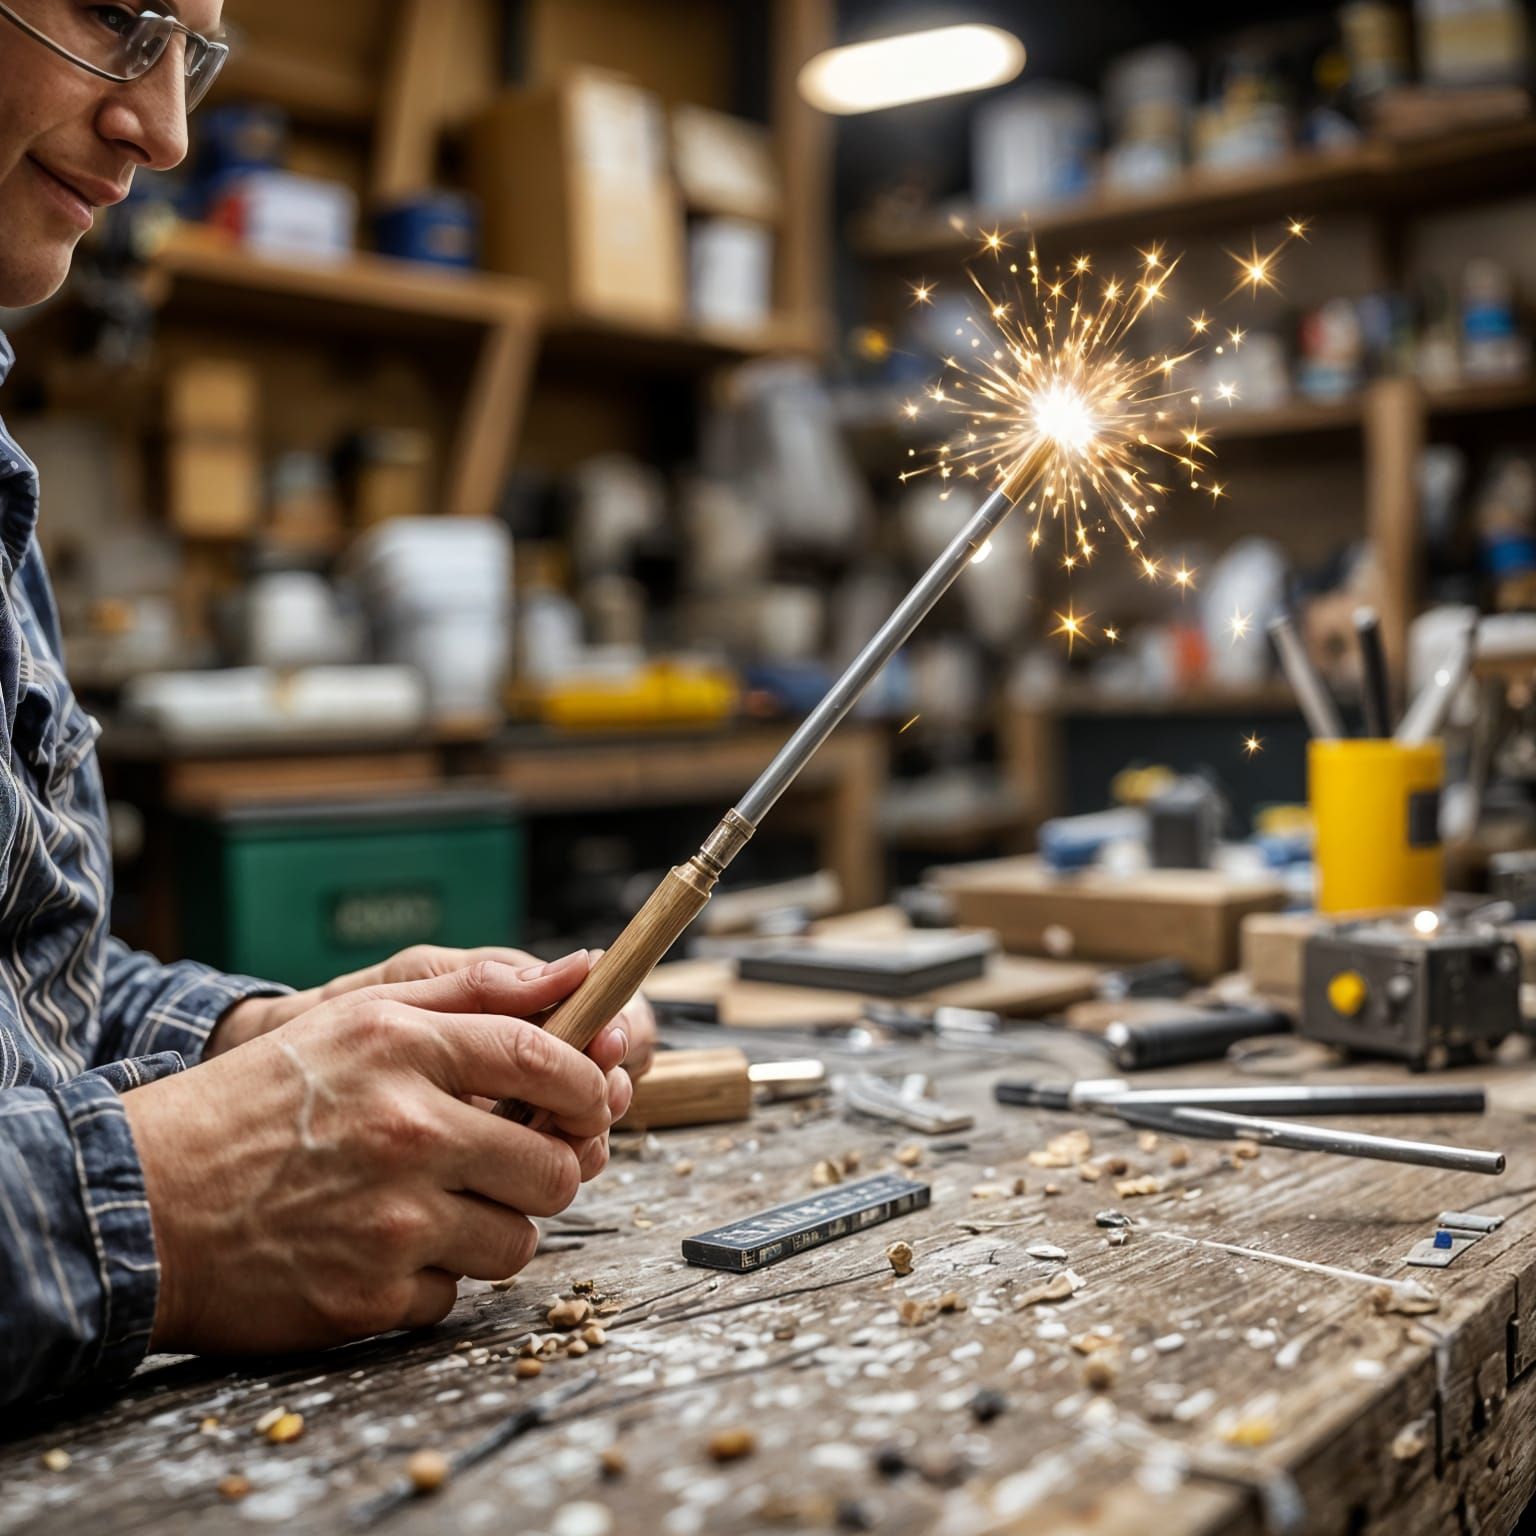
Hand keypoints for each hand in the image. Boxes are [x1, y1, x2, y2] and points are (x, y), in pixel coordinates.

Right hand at [124, 953, 632, 1355]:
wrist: (144, 1202)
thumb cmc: (257, 1102)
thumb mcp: (357, 1016)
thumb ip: (473, 989)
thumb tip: (581, 969)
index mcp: (405, 1048)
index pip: (550, 1063)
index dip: (589, 1087)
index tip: (589, 1102)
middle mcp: (407, 1130)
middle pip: (554, 1166)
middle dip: (548, 1168)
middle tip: (509, 1163)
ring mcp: (392, 1220)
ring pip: (518, 1239)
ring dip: (493, 1227)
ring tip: (437, 1205)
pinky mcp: (370, 1295)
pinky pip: (456, 1294)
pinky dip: (432, 1277)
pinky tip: (382, 1246)